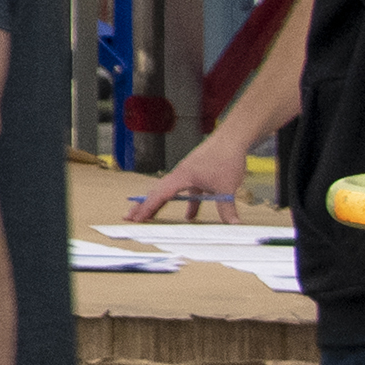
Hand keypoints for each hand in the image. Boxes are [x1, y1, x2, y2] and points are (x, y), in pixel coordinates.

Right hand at [117, 157, 249, 224]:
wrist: (232, 139)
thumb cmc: (225, 158)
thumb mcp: (226, 188)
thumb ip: (227, 208)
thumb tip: (233, 225)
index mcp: (182, 176)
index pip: (160, 194)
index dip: (147, 207)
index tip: (136, 217)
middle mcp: (180, 174)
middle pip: (157, 192)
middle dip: (144, 205)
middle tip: (131, 216)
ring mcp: (188, 173)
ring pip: (169, 191)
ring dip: (160, 203)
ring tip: (151, 216)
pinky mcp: (197, 173)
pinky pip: (186, 191)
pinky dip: (186, 203)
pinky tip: (190, 216)